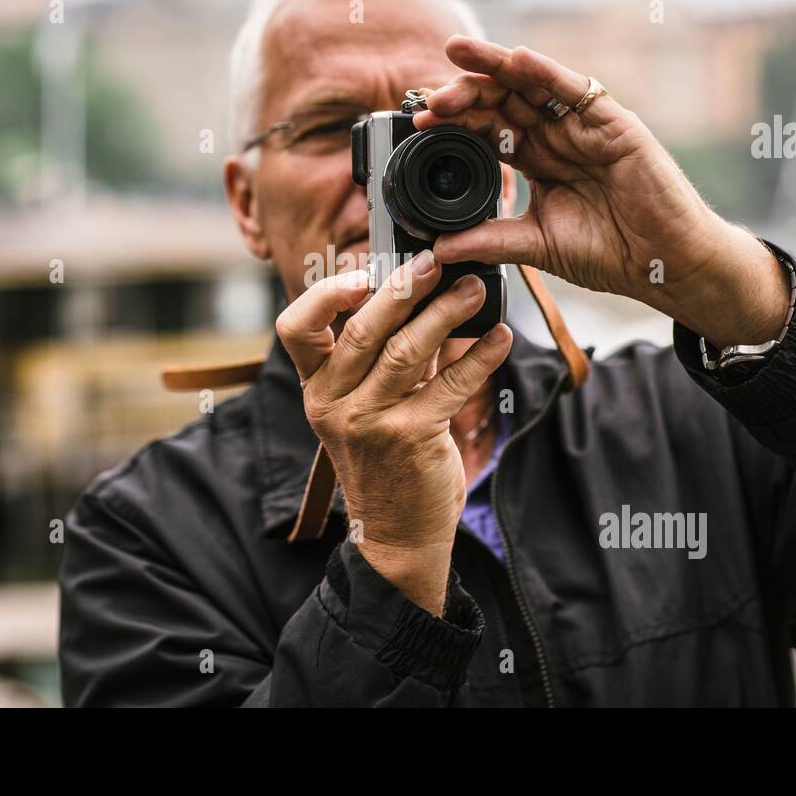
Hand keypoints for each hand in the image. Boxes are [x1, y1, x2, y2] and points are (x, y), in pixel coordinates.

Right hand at [274, 251, 511, 614]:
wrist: (397, 533)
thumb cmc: (384, 461)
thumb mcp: (369, 407)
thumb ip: (388, 355)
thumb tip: (422, 294)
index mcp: (317, 389)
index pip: (296, 329)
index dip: (325, 294)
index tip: (362, 271)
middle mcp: (334, 404)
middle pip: (362, 330)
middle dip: (403, 288)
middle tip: (435, 262)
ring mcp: (370, 423)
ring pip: (407, 351)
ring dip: (446, 313)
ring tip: (475, 290)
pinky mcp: (411, 438)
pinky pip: (451, 385)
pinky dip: (479, 355)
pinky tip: (499, 338)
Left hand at [415, 35, 788, 346]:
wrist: (664, 264)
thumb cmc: (610, 252)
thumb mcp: (536, 245)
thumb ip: (488, 239)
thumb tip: (437, 248)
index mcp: (537, 159)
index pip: (487, 130)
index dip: (454, 124)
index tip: (419, 125)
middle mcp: (557, 135)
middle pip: (502, 101)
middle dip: (463, 94)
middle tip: (428, 97)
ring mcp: (584, 125)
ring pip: (531, 85)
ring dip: (494, 68)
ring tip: (457, 55)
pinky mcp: (613, 122)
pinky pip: (574, 89)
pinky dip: (545, 72)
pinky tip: (516, 60)